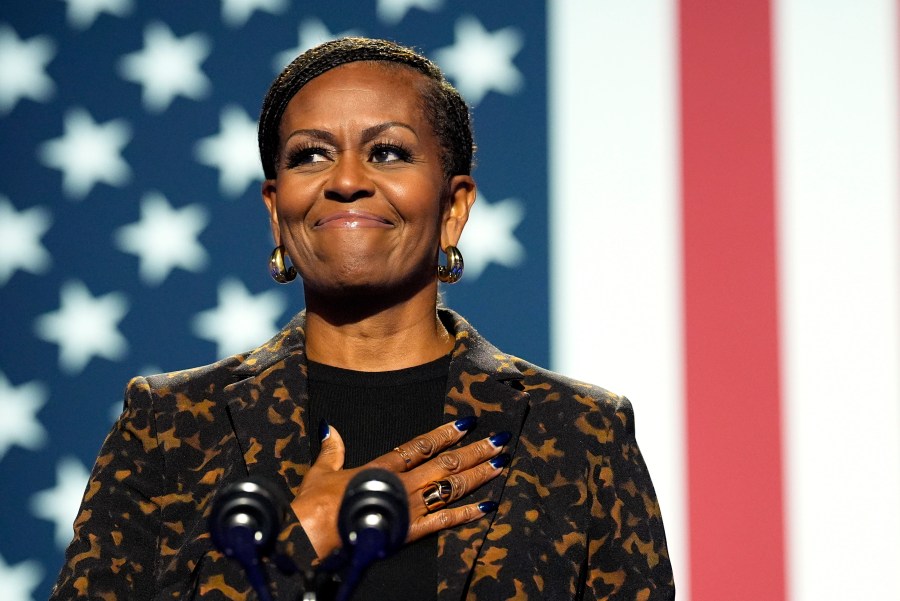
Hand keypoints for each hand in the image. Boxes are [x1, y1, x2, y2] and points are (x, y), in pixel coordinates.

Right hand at [290, 417, 508, 558]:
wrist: (312, 533)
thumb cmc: (315, 503)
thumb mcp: (321, 471)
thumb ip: (332, 449)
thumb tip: (330, 428)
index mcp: (383, 466)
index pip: (421, 445)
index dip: (445, 433)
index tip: (467, 423)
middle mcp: (403, 483)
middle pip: (446, 463)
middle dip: (475, 451)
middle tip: (500, 440)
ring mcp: (409, 506)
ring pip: (451, 487)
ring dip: (478, 475)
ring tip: (500, 464)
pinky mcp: (410, 531)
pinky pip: (444, 521)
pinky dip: (466, 515)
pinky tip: (486, 507)